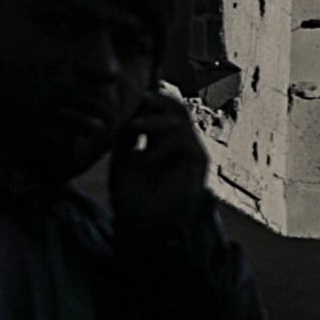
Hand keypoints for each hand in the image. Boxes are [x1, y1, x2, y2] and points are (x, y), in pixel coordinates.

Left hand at [107, 90, 209, 232]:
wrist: (140, 222)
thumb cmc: (130, 194)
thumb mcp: (121, 157)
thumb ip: (127, 135)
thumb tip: (129, 110)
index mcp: (161, 139)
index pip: (163, 108)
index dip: (150, 100)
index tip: (130, 97)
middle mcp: (180, 142)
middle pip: (177, 108)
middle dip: (158, 101)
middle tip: (140, 99)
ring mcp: (190, 151)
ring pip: (181, 121)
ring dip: (156, 121)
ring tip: (134, 127)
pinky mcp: (198, 164)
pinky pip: (186, 142)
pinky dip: (164, 145)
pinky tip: (146, 157)